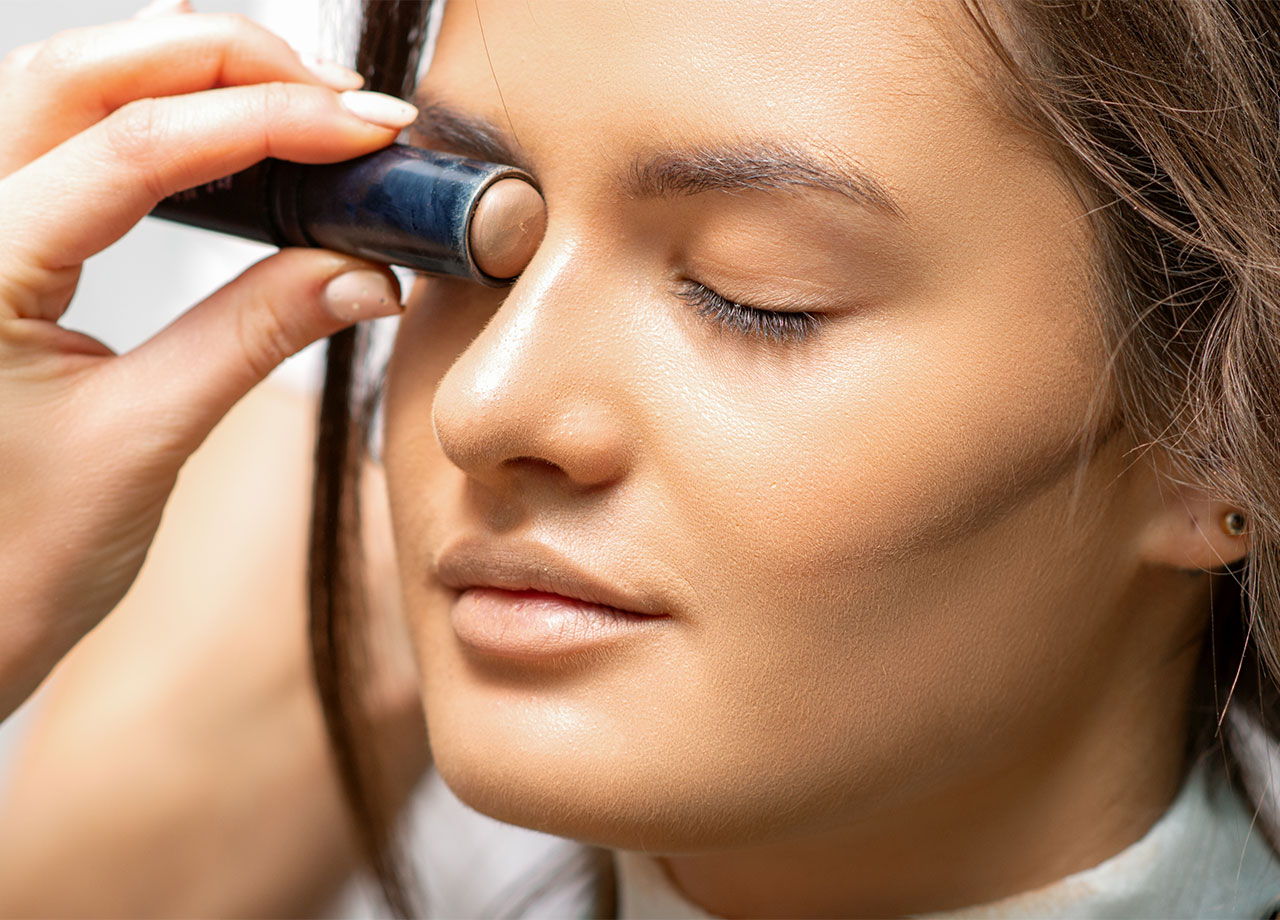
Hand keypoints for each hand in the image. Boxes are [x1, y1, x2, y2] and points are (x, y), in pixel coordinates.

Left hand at [0, 1, 416, 718]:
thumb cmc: (14, 557)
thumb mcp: (147, 439)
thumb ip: (255, 335)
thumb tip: (365, 273)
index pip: (136, 148)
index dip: (267, 121)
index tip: (367, 130)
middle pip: (84, 71)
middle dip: (223, 59)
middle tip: (341, 97)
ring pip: (65, 84)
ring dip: (184, 70)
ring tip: (296, 98)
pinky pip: (61, 137)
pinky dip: (149, 113)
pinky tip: (216, 124)